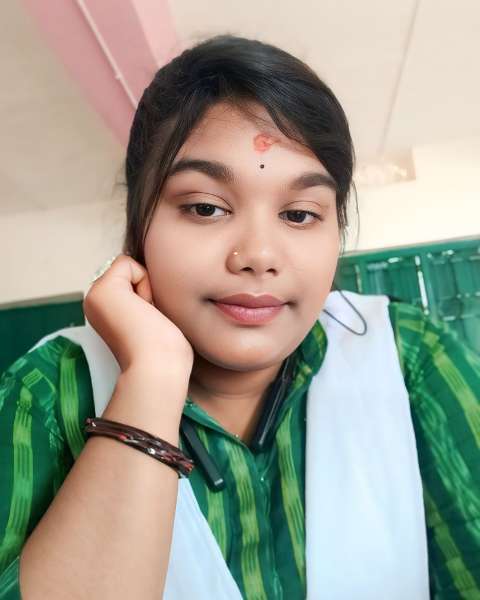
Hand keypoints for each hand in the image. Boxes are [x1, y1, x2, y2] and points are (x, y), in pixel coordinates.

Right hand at [83, 254, 193, 376]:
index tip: (148, 324)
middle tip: (148, 321)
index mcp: (105, 311)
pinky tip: (143, 310)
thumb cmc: (165, 350)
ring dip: (147, 288)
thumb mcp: (152, 317)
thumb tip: (147, 273)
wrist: (158, 368)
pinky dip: (144, 282)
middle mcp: (94, 302)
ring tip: (146, 317)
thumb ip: (144, 297)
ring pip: (129, 266)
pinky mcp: (101, 289)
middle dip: (147, 290)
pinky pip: (127, 263)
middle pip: (132, 271)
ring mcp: (94, 295)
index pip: (132, 279)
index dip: (149, 294)